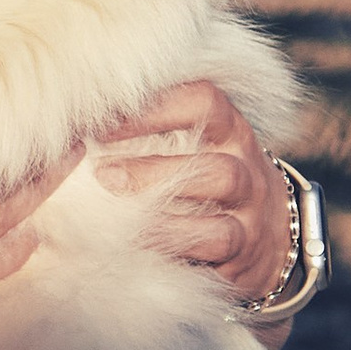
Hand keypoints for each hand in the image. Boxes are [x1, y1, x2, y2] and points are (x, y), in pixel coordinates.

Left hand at [88, 82, 293, 303]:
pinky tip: (139, 242)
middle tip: (101, 172)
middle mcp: (246, 163)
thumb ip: (155, 139)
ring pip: (220, 189)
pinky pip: (218, 240)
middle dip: (153, 162)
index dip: (155, 106)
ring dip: (163, 198)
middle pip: (211, 155)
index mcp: (230, 130)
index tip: (103, 118)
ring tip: (117, 210)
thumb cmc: (212, 188)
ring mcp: (251, 207)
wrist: (274, 242)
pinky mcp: (245, 249)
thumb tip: (76, 133)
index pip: (203, 101)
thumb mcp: (198, 155)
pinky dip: (177, 239)